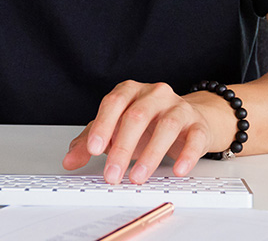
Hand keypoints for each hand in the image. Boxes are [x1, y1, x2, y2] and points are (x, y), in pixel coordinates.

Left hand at [62, 80, 227, 184]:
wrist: (188, 119)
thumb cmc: (148, 123)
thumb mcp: (115, 129)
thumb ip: (90, 142)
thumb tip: (69, 159)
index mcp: (130, 91)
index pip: (113, 103)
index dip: (103, 126)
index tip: (93, 149)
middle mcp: (154, 94)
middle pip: (136, 116)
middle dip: (122, 148)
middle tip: (112, 174)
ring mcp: (178, 107)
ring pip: (166, 126)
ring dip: (151, 154)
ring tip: (138, 176)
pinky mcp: (198, 124)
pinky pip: (194, 137)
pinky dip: (186, 154)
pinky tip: (177, 170)